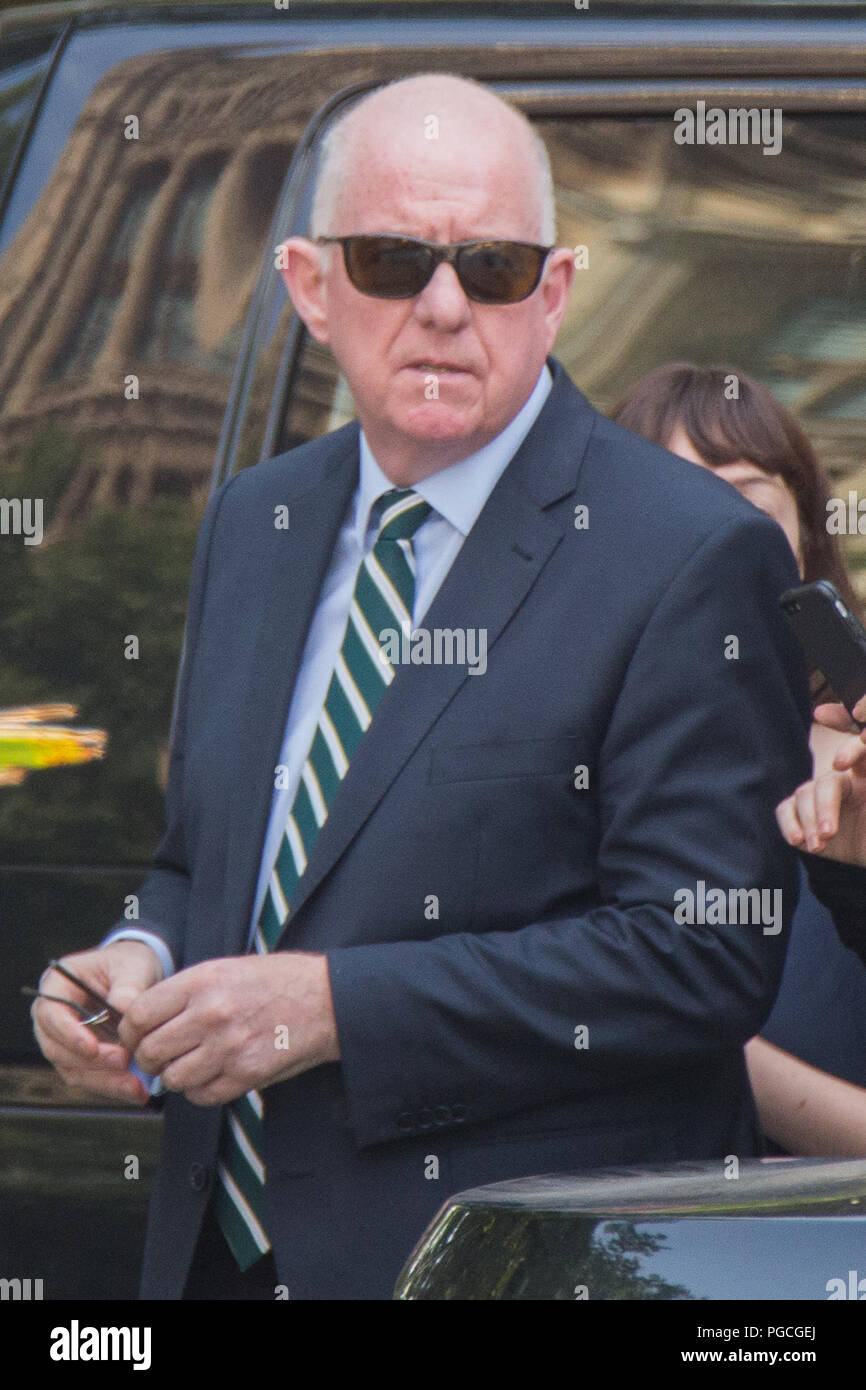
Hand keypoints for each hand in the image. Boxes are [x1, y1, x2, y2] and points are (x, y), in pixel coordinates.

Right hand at [30, 941, 162, 1103]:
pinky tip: (137, 1091)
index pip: (50, 1014)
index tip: (92, 1047)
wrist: (138, 976)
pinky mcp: (83, 1060)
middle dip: (91, 1061)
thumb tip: (123, 1008)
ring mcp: (66, 1042)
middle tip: (123, 1062)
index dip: (68, 1034)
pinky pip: (92, 1079)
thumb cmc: (129, 964)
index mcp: (57, 986)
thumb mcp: (133, 966)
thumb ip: (128, 986)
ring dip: (104, 1082)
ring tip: (135, 1086)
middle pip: (57, 1048)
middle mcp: (54, 1017)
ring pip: (73, 1071)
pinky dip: (113, 1087)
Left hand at [118, 952, 339, 1105]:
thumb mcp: (227, 968)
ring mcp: (228, 1047)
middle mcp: (211, 1014)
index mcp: (202, 981)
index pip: (139, 1014)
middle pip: (150, 1051)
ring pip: (173, 1078)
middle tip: (159, 1056)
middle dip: (149, 1058)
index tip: (136, 1036)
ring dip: (175, 1077)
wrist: (328, 999)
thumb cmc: (279, 980)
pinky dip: (200, 1091)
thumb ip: (186, 992)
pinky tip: (211, 1076)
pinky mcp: (247, 1074)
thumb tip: (147, 1020)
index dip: (130, 1031)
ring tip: (188, 1065)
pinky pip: (203, 1095)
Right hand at [775, 706, 865, 864]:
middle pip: (828, 782)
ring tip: (818, 848)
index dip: (851, 752)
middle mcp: (844, 783)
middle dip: (825, 806)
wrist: (864, 861)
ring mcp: (819, 796)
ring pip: (805, 795)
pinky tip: (798, 842)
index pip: (861, 754)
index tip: (840, 763)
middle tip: (829, 834)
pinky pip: (786, 810)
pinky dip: (789, 825)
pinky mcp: (801, 813)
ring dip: (810, 823)